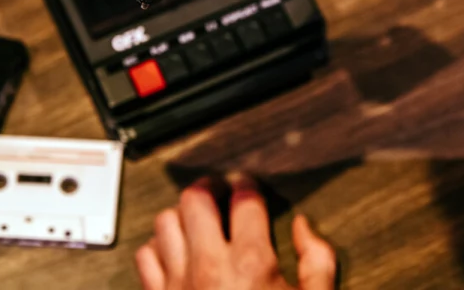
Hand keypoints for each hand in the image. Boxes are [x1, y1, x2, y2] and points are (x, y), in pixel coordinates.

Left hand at [135, 176, 336, 289]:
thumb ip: (318, 263)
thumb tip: (303, 229)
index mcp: (251, 264)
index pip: (244, 199)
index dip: (248, 184)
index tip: (249, 185)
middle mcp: (209, 267)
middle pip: (195, 199)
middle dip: (209, 188)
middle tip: (220, 192)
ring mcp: (178, 285)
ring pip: (165, 222)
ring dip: (181, 215)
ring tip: (197, 219)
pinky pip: (146, 257)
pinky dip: (158, 248)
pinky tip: (175, 254)